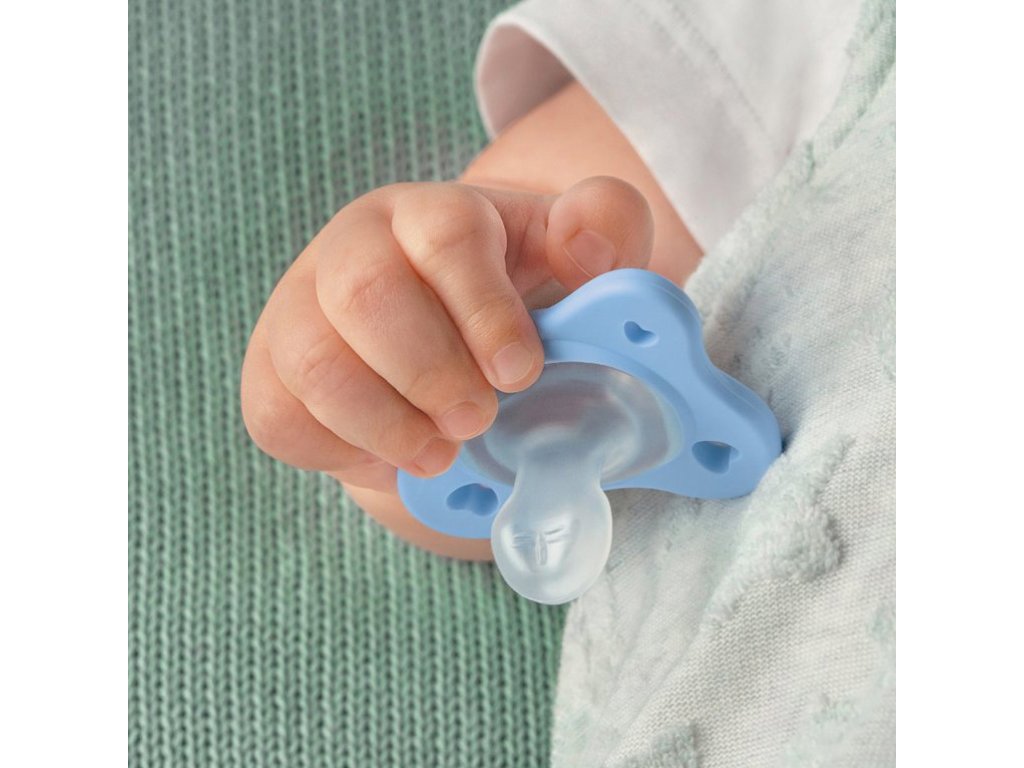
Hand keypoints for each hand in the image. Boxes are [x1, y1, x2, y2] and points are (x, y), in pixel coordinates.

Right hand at [241, 176, 654, 556]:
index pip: (446, 235)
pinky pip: (281, 416)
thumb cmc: (512, 306)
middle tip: (477, 421)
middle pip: (366, 294)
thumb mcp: (570, 263)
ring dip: (386, 423)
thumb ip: (603, 230)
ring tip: (440, 453)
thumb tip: (587, 239)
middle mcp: (354, 248)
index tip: (520, 372)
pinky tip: (390, 453)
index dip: (484, 308)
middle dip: (431, 371)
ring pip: (315, 362)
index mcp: (431, 213)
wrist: (440, 356)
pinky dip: (340, 451)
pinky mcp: (269, 372)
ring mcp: (300, 308)